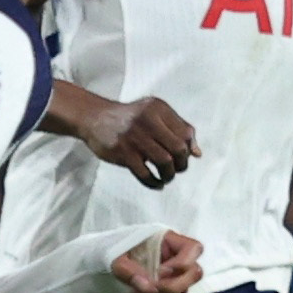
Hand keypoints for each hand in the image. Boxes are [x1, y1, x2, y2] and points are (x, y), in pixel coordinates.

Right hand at [76, 94, 197, 188]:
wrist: (95, 118)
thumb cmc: (129, 118)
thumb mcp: (154, 113)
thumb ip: (177, 128)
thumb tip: (197, 154)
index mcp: (158, 109)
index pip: (186, 132)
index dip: (189, 148)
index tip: (182, 156)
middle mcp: (148, 121)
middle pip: (178, 148)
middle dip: (182, 163)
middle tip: (177, 169)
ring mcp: (135, 137)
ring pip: (164, 162)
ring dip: (169, 174)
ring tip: (166, 177)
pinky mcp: (123, 152)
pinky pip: (144, 173)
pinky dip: (154, 182)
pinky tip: (156, 183)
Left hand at [111, 230, 202, 292]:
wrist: (106, 261)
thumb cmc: (114, 250)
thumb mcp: (115, 255)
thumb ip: (129, 269)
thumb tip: (148, 285)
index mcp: (169, 240)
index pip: (194, 248)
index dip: (184, 263)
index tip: (160, 272)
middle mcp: (176, 257)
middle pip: (195, 273)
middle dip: (174, 285)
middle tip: (152, 287)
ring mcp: (174, 275)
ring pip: (183, 290)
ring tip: (134, 292)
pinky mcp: (166, 289)